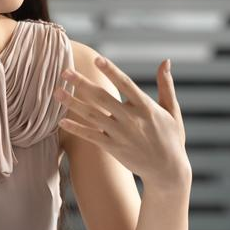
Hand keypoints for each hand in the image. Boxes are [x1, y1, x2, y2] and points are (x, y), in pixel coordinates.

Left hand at [55, 56, 189, 190]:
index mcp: (146, 107)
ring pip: (92, 115)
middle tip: (65, 71)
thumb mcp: (172, 110)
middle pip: (102, 97)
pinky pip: (91, 136)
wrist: (167, 170)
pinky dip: (76, 129)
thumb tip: (166, 61)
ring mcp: (120, 134)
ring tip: (57, 92)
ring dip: (73, 103)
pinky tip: (62, 121)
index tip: (96, 59)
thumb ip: (166, 85)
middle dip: (82, 83)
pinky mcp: (113, 148)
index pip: (125, 84)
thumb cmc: (172, 138)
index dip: (111, 71)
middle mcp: (131, 119)